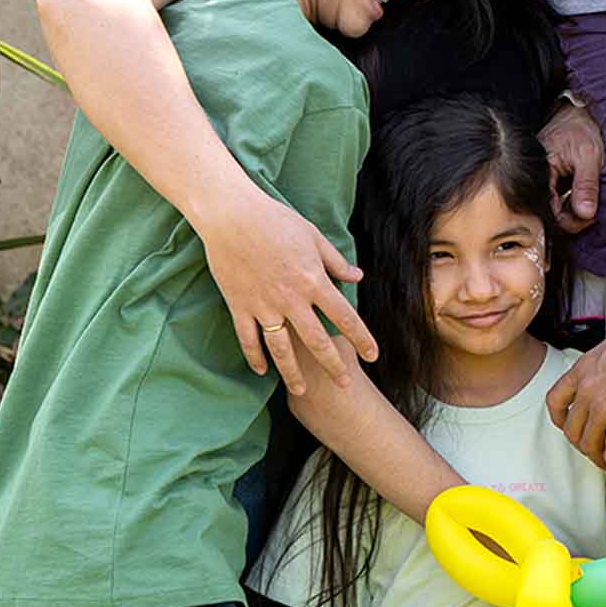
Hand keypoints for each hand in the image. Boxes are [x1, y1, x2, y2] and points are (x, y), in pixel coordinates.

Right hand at [195, 172, 377, 390]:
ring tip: (302, 391)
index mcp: (313, 281)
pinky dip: (254, 357)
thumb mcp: (313, 236)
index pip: (345, 317)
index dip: (362, 338)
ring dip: (292, 373)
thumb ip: (335, 262)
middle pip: (317, 341)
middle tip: (344, 384)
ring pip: (281, 350)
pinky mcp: (239, 306)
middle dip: (333, 365)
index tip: (373, 355)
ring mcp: (264, 305)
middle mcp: (292, 299)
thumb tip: (357, 277)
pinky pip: (248, 339)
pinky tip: (261, 371)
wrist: (232, 215)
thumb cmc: (276, 219)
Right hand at [539, 101, 603, 233]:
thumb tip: (586, 213)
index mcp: (541, 170)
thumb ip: (586, 186)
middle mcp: (538, 176)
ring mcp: (545, 179)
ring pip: (556, 207)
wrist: (581, 113)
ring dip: (574, 210)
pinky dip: (572, 202)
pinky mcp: (552, 179)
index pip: (548, 209)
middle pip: (551, 211)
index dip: (569, 219)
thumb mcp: (590, 156)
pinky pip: (559, 199)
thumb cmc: (582, 128)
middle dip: (573, 216)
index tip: (588, 218)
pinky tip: (583, 196)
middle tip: (593, 212)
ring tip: (590, 201)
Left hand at [546, 343, 605, 473]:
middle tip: (594, 447)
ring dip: (598, 458)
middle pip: (572, 429)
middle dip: (582, 444)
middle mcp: (589, 390)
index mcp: (585, 368)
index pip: (556, 399)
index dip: (558, 418)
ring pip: (589, 445)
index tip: (565, 425)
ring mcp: (604, 409)